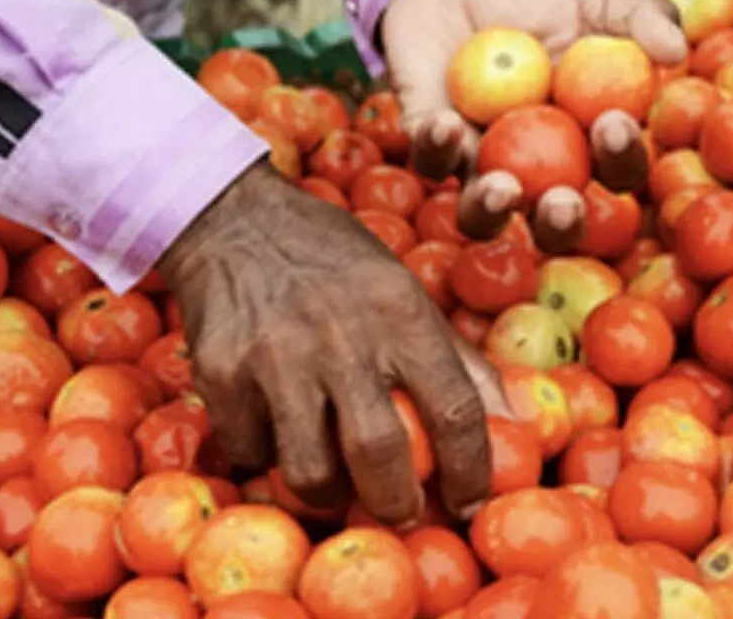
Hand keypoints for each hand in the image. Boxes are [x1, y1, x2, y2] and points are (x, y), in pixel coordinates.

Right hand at [158, 163, 511, 523]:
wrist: (234, 220)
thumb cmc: (335, 262)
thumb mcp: (404, 289)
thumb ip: (455, 358)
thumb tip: (512, 421)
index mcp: (399, 312)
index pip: (454, 408)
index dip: (471, 471)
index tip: (468, 502)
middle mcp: (339, 334)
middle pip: (378, 453)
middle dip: (395, 504)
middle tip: (400, 512)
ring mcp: (274, 355)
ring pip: (308, 470)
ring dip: (329, 493)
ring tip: (337, 481)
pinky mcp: (220, 372)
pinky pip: (251, 451)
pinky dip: (270, 457)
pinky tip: (279, 431)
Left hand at [382, 0, 685, 252]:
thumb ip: (638, 14)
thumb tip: (673, 50)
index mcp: (588, 140)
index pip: (616, 170)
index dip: (620, 159)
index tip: (613, 123)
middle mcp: (537, 167)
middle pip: (553, 222)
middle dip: (561, 223)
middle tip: (563, 201)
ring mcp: (480, 162)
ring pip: (482, 215)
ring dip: (491, 211)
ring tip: (502, 188)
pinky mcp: (429, 146)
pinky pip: (430, 161)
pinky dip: (436, 147)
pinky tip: (444, 122)